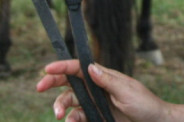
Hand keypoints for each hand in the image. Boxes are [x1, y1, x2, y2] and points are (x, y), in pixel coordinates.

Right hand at [36, 60, 183, 121]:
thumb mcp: (126, 90)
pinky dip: (72, 120)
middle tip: (39, 88)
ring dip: (61, 107)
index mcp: (104, 76)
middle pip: (69, 83)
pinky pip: (78, 117)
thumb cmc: (145, 103)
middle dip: (52, 84)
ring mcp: (95, 103)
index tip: (47, 68)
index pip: (79, 68)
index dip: (62, 66)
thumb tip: (90, 67)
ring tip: (60, 117)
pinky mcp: (96, 117)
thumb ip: (107, 80)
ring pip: (70, 102)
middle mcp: (96, 88)